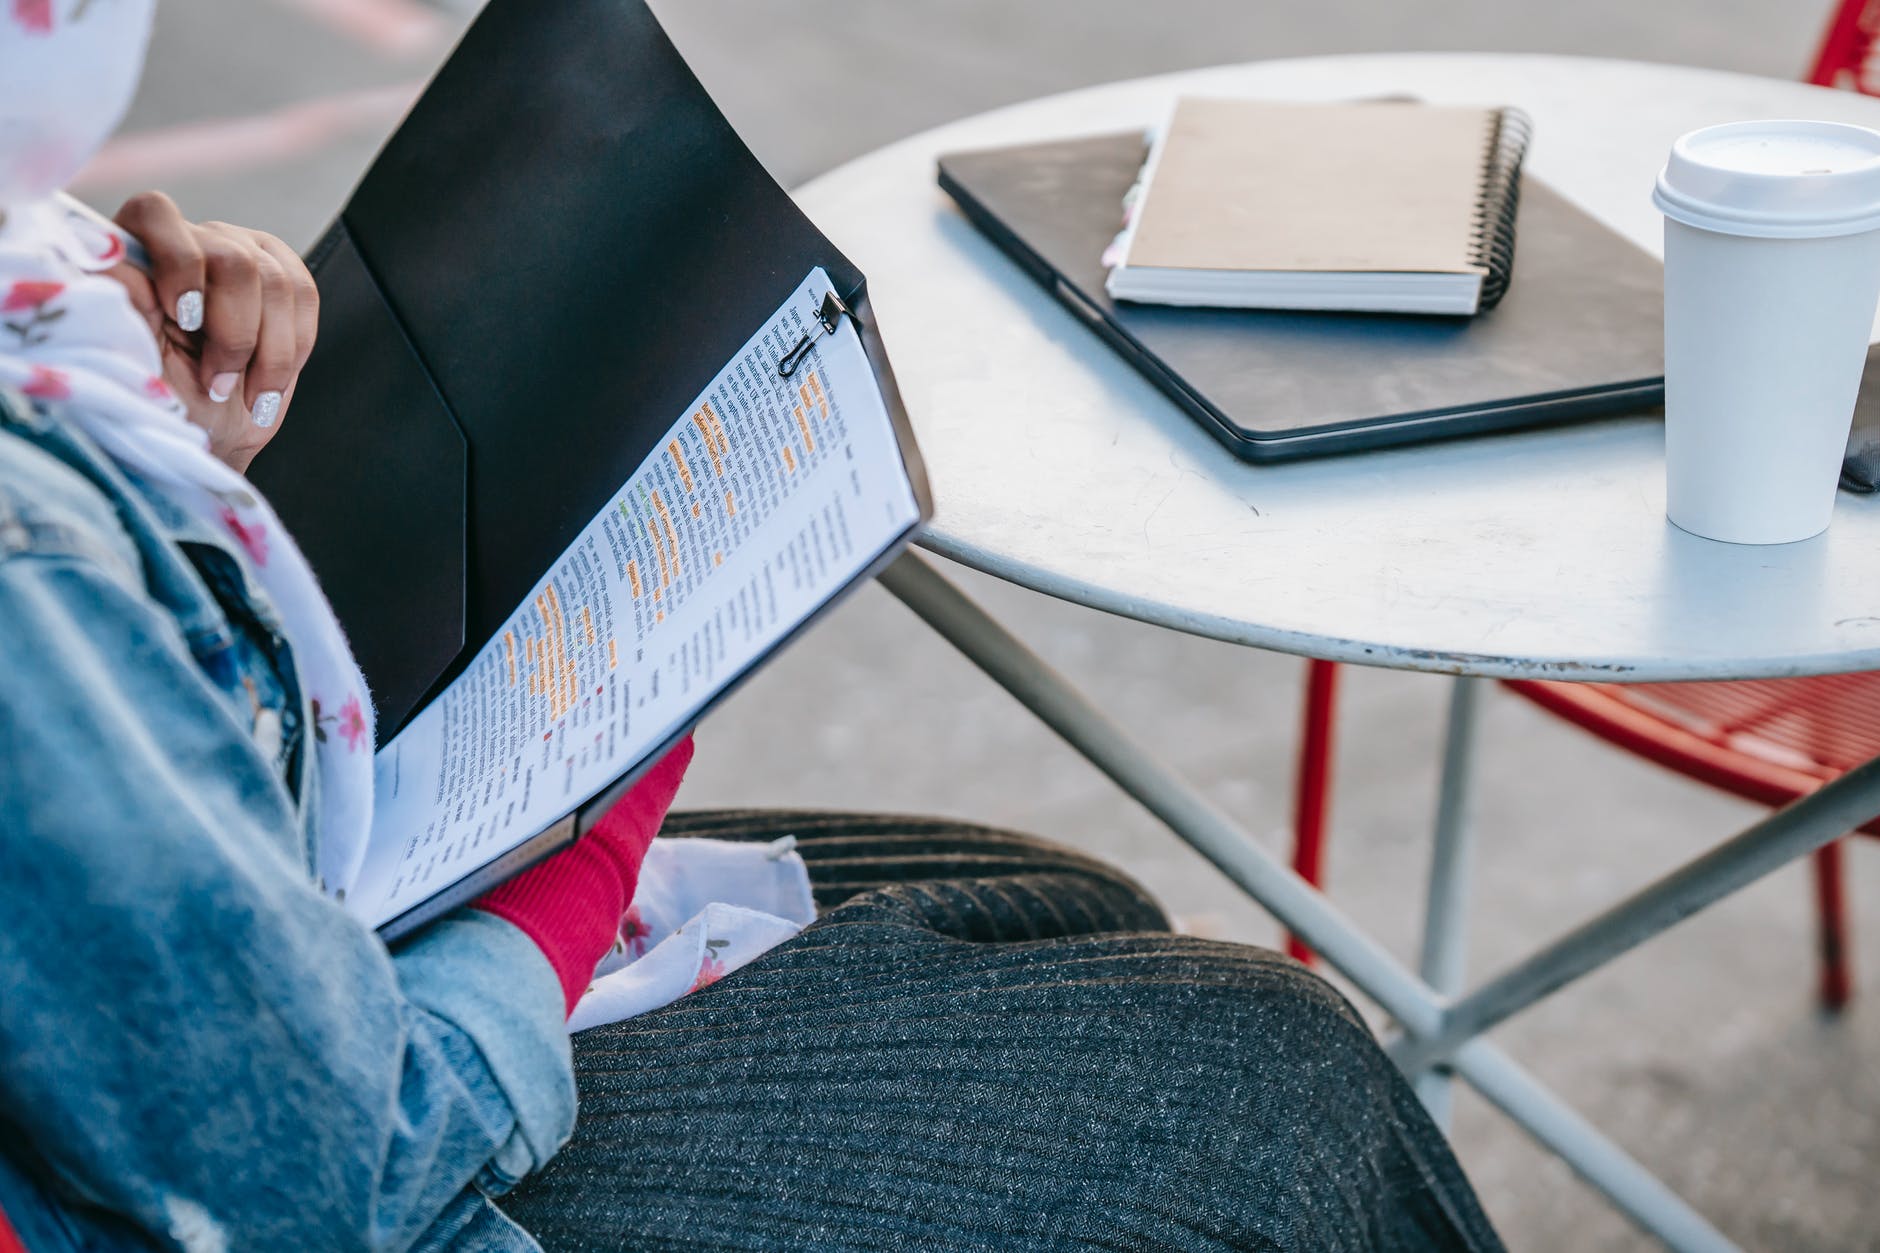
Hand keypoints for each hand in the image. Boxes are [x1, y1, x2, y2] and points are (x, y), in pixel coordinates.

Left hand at [104, 191, 317, 473]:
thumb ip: (122, 306)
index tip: (184, 318)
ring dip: (268, 353)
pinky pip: (305, 298)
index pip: (157, 215)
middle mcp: (192, 241)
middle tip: (217, 382)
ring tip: (246, 393)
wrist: (211, 428)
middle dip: (234, 334)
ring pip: (277, 283)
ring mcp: (242, 253)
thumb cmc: (165, 400)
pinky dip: (292, 349)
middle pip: (234, 260)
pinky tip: (269, 379)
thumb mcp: (132, 364)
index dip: (179, 262)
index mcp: (139, 251)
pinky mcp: (284, 276)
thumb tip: (111, 261)